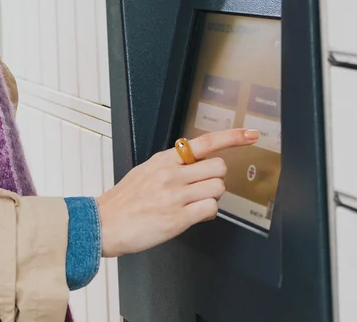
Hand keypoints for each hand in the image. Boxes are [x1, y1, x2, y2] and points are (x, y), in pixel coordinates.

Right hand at [95, 128, 258, 257]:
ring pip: (218, 188)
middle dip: (215, 179)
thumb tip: (192, 160)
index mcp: (165, 160)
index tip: (252, 134)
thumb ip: (171, 164)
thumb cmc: (124, 201)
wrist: (105, 223)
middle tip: (202, 187)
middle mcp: (172, 174)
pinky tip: (192, 215)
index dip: (233, 136)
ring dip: (211, 197)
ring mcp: (176, 196)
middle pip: (219, 167)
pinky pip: (210, 209)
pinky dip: (206, 213)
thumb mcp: (146, 171)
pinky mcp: (178, 218)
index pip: (206, 142)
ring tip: (193, 204)